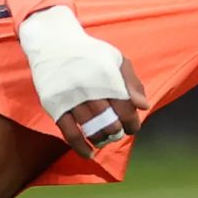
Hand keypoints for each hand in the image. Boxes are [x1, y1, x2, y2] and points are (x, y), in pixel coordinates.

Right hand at [17, 5, 150, 157]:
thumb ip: (132, 82)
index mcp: (108, 77)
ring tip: (105, 139)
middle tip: (118, 133)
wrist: (53, 43)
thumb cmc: (90, 53)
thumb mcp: (116, 58)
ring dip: (102, 139)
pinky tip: (89, 154)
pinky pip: (70, 133)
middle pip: (110, 121)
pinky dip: (81, 146)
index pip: (126, 109)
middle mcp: (91, 89)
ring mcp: (72, 98)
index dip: (132, 123)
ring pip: (91, 129)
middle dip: (118, 132)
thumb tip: (144, 107)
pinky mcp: (56, 106)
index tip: (132, 128)